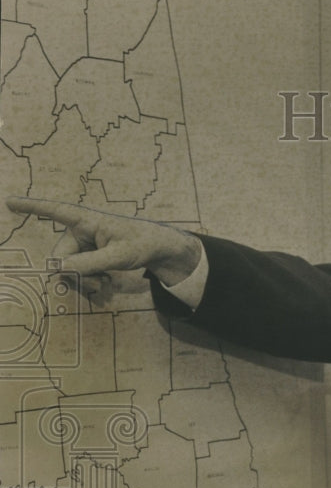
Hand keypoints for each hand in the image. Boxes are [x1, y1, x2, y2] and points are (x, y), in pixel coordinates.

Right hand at [5, 197, 201, 289]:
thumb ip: (89, 263)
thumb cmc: (142, 244)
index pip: (55, 211)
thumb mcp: (119, 256)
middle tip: (99, 285)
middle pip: (61, 256)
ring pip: (69, 267)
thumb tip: (59, 269)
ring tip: (106, 285)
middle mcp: (81, 230)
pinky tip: (106, 284)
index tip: (9, 201)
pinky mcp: (90, 254)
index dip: (31, 207)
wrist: (159, 249)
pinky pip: (79, 271)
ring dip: (85, 280)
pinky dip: (90, 280)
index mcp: (86, 220)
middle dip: (76, 274)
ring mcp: (85, 243)